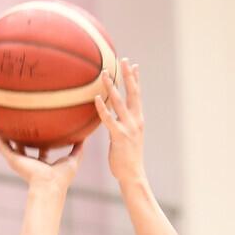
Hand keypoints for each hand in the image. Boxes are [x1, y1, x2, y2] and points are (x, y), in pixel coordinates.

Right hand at [0, 131, 83, 190]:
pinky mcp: (13, 159)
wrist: (50, 185)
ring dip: (2, 134)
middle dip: (19, 135)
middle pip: (22, 146)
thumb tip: (85, 137)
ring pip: (8, 145)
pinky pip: (1, 145)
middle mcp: (28, 162)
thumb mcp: (73, 160)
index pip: (39, 150)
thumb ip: (78, 148)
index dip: (39, 140)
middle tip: (17, 121)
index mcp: (41, 164)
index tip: (39, 129)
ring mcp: (19, 161)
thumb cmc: (62, 178)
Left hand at [95, 59, 144, 183]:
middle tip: (123, 60)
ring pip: (119, 102)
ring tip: (104, 73)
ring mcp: (128, 128)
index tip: (134, 65)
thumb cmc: (128, 159)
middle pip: (132, 94)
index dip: (136, 80)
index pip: (138, 96)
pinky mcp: (119, 136)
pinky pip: (108, 119)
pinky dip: (102, 108)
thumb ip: (123, 125)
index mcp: (138, 120)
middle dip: (128, 76)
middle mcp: (135, 121)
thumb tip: (114, 119)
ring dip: (111, 87)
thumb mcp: (128, 138)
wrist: (133, 175)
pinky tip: (95, 98)